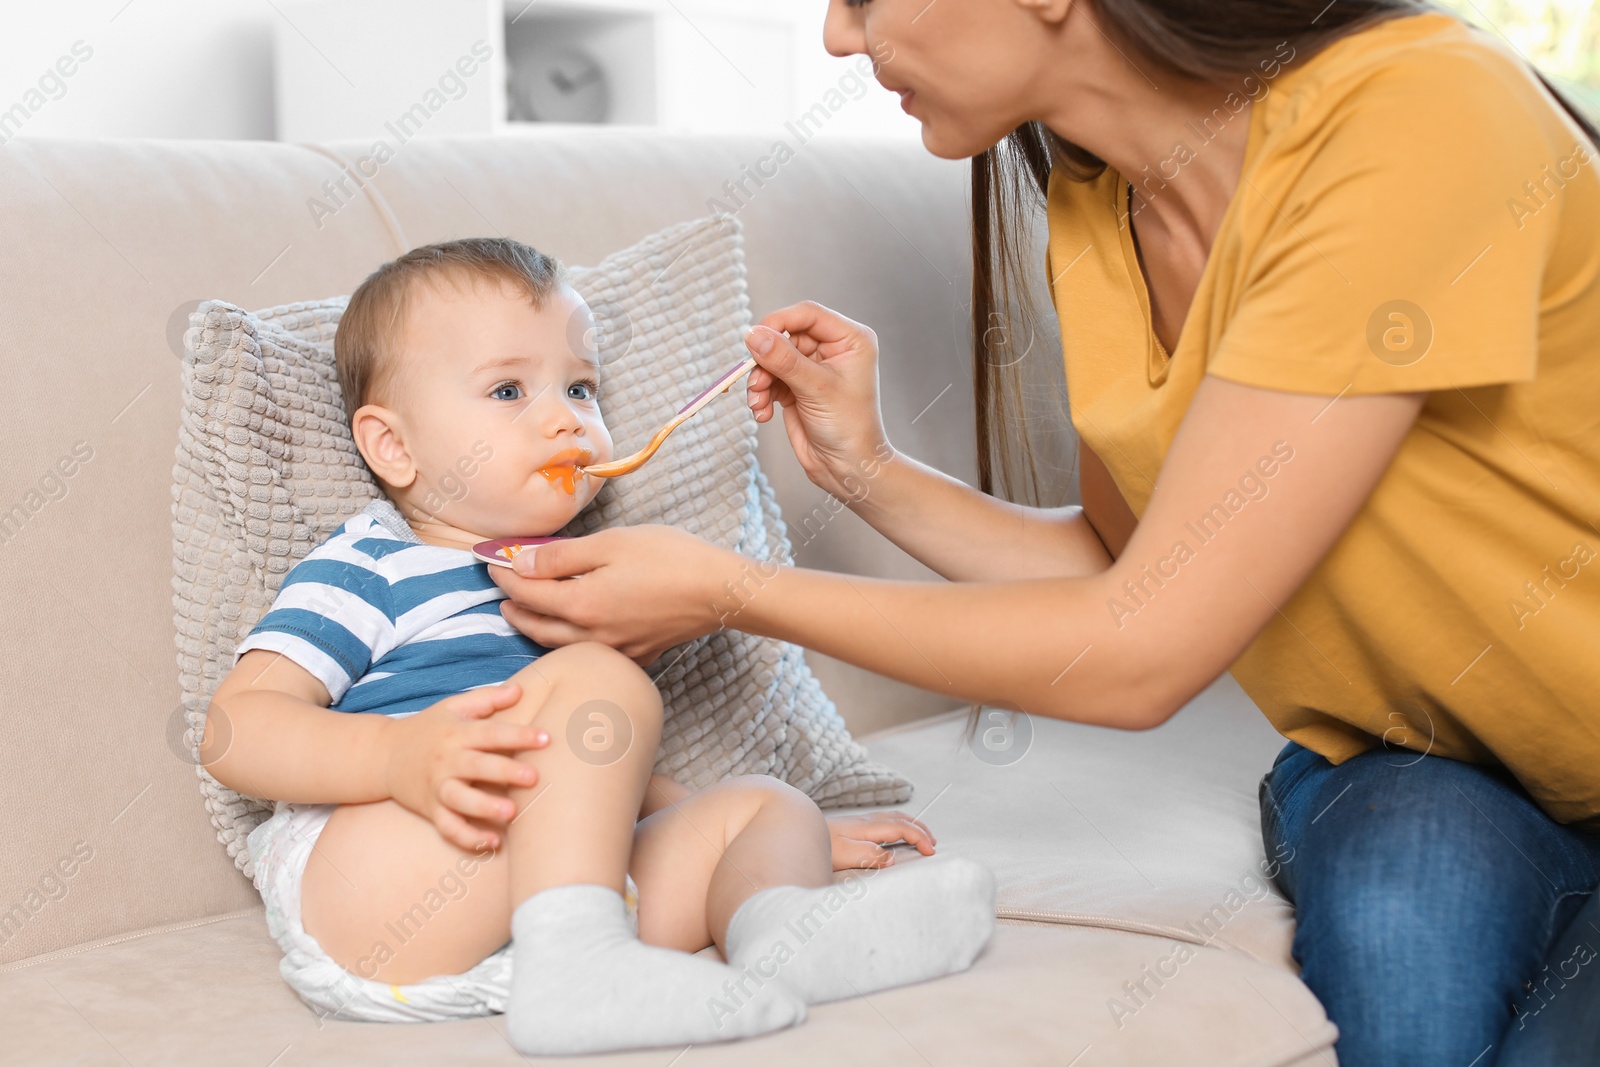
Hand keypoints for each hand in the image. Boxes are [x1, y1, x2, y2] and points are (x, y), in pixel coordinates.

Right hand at [382, 682, 549, 851]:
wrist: (384, 755)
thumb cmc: (429, 729)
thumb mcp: (453, 707)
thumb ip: (487, 698)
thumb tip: (520, 689)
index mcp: (457, 734)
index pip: (490, 733)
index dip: (518, 735)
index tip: (546, 739)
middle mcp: (446, 760)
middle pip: (476, 766)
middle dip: (504, 772)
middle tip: (533, 777)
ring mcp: (437, 787)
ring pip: (460, 800)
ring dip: (485, 807)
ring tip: (511, 813)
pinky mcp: (431, 810)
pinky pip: (449, 827)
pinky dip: (468, 838)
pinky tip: (493, 843)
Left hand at [491, 525, 739, 666]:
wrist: (721, 590)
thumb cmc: (670, 558)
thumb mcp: (611, 543)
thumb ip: (561, 556)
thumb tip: (520, 563)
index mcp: (581, 604)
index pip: (527, 592)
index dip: (505, 576)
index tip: (492, 562)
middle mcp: (592, 635)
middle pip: (538, 626)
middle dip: (514, 609)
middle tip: (501, 595)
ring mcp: (616, 650)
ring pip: (561, 646)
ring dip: (537, 630)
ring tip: (526, 616)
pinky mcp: (637, 654)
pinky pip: (592, 655)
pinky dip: (571, 644)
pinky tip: (576, 633)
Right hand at [744, 302, 896, 501]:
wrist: (848, 468)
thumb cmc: (848, 428)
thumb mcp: (816, 389)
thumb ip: (784, 360)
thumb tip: (753, 335)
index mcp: (850, 340)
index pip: (808, 315)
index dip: (779, 322)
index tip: (755, 338)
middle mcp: (832, 350)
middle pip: (785, 337)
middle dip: (766, 361)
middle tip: (756, 382)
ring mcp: (812, 369)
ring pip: (773, 359)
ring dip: (760, 380)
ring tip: (758, 402)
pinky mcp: (796, 388)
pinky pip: (769, 380)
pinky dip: (761, 395)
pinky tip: (763, 413)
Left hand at [826, 810, 936, 870]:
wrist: (798, 832)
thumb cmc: (821, 846)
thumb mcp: (845, 855)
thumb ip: (870, 855)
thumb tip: (892, 857)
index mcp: (868, 827)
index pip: (902, 828)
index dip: (920, 838)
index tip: (931, 851)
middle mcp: (867, 821)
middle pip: (901, 819)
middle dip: (920, 828)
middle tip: (934, 842)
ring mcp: (860, 822)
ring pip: (893, 817)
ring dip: (911, 825)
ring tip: (921, 836)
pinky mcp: (854, 826)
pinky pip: (885, 821)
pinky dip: (899, 825)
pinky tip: (895, 835)